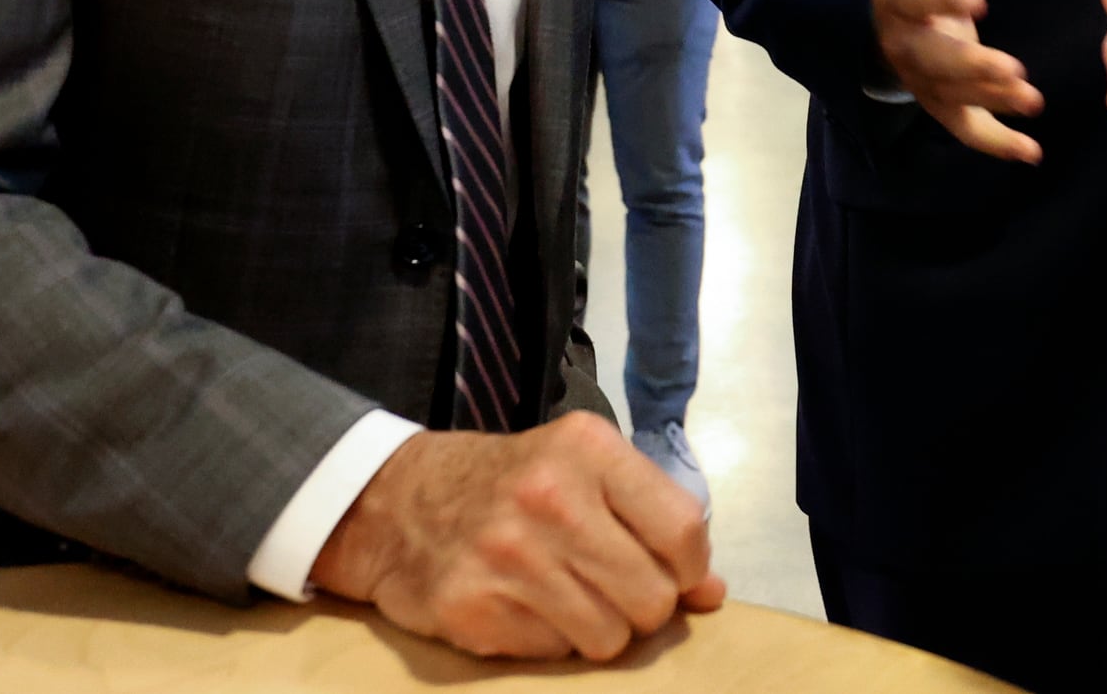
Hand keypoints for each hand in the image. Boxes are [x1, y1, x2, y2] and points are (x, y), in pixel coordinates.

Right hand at [309, 414, 725, 659]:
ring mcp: (507, 556)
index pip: (683, 530)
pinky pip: (553, 656)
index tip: (674, 573)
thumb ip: (652, 521)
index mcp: (587, 449)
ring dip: (598, 630)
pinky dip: (549, 643)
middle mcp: (549, 498)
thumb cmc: (507, 483)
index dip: (690, 568)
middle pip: (652, 596)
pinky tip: (524, 607)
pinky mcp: (471, 608)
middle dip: (644, 606)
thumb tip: (712, 595)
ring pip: (608, 638)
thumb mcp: (582, 472)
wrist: (394, 501)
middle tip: (613, 589)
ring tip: (567, 597)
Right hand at [871, 0, 1043, 162]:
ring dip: (991, 103)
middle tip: (1013, 69)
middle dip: (973, 66)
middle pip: (935, 61)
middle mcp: (906, 47)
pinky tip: (1033, 153)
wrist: (888, 21)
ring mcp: (925, 82)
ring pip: (953, 98)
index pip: (913, 0)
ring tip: (1031, 101)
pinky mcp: (945, 105)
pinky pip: (968, 129)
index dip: (941, 0)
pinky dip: (997, 144)